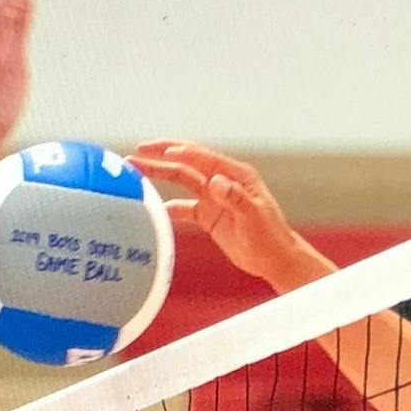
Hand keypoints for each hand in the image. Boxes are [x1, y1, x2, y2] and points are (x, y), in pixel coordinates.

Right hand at [132, 141, 315, 287]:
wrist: (274, 259)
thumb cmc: (270, 236)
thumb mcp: (254, 215)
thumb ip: (234, 197)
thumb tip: (214, 181)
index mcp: (235, 175)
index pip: (204, 158)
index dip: (182, 152)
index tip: (161, 151)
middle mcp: (222, 182)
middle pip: (187, 164)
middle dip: (162, 156)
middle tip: (137, 151)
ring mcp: (214, 198)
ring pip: (182, 181)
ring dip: (159, 175)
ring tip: (135, 171)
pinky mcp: (209, 216)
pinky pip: (183, 207)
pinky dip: (168, 208)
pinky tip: (151, 210)